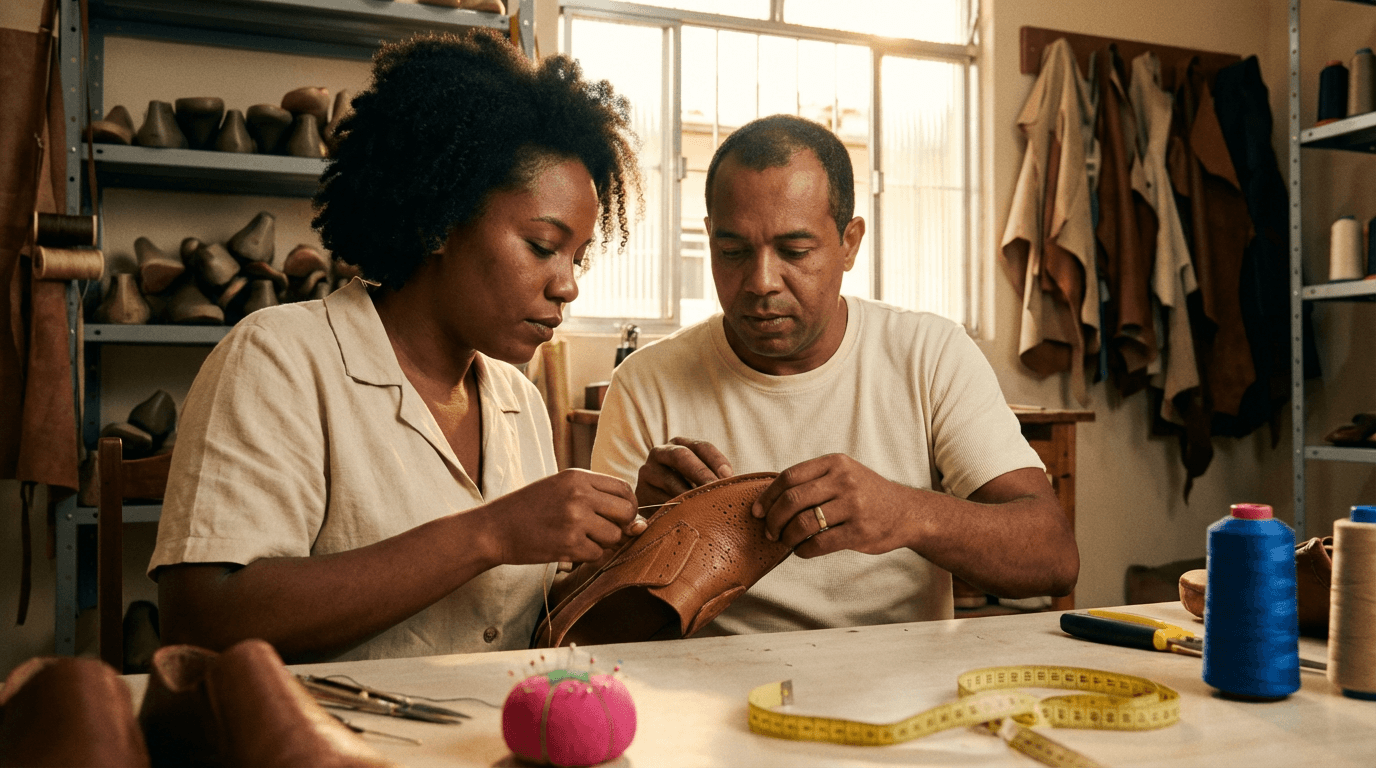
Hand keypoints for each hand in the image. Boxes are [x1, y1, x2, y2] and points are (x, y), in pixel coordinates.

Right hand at [481, 469, 643, 565]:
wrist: (494, 528)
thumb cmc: (529, 509)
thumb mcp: (561, 490)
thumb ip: (598, 500)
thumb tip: (641, 524)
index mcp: (578, 476)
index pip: (625, 489)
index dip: (629, 505)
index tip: (618, 516)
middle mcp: (579, 494)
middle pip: (627, 512)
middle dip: (623, 525)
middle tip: (604, 531)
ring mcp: (574, 520)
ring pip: (614, 536)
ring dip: (602, 543)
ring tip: (579, 538)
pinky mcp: (568, 544)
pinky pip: (597, 554)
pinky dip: (587, 556)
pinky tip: (568, 548)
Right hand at [634, 437, 733, 506]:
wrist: (655, 507)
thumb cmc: (688, 490)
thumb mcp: (699, 477)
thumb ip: (714, 475)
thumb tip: (732, 481)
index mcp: (680, 444)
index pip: (701, 447)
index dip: (716, 460)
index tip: (729, 476)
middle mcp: (660, 452)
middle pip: (682, 457)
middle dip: (702, 473)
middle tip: (717, 491)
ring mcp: (647, 471)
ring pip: (671, 481)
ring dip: (690, 495)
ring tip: (708, 507)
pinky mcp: (640, 493)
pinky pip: (660, 501)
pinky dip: (676, 509)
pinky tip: (689, 517)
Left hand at [752, 454, 915, 557]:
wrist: (907, 512)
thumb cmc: (867, 494)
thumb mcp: (844, 474)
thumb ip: (813, 481)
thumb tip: (770, 499)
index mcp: (835, 463)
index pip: (789, 477)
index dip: (767, 496)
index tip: (757, 511)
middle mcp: (844, 481)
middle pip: (792, 500)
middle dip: (773, 519)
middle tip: (769, 531)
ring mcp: (853, 506)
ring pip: (803, 523)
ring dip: (787, 536)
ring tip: (785, 541)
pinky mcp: (859, 531)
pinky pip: (820, 543)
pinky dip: (804, 550)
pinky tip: (802, 550)